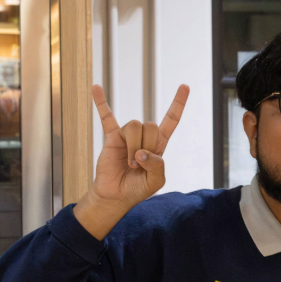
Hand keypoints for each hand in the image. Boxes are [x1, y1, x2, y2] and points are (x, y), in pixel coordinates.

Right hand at [74, 84, 189, 238]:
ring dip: (133, 147)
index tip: (185, 86)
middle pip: (151, 125)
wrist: (115, 195)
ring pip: (134, 126)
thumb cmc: (137, 188)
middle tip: (139, 164)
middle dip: (147, 145)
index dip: (178, 104)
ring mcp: (127, 135)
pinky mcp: (111, 137)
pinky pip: (106, 116)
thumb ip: (157, 166)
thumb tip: (142, 152)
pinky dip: (101, 102)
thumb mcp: (156, 181)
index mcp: (159, 144)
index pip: (171, 120)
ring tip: (129, 163)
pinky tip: (96, 87)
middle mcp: (144, 137)